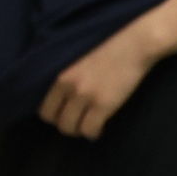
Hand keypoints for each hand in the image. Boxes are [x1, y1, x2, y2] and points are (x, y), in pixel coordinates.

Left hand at [38, 18, 162, 139]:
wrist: (135, 43)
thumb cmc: (107, 44)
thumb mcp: (75, 56)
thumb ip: (64, 74)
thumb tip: (58, 93)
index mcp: (57, 72)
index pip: (41, 105)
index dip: (52, 112)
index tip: (63, 111)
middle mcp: (67, 85)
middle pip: (51, 119)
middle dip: (63, 122)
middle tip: (76, 119)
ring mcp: (84, 95)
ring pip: (69, 128)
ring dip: (78, 129)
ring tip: (88, 123)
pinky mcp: (103, 104)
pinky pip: (89, 130)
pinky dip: (93, 133)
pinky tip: (100, 127)